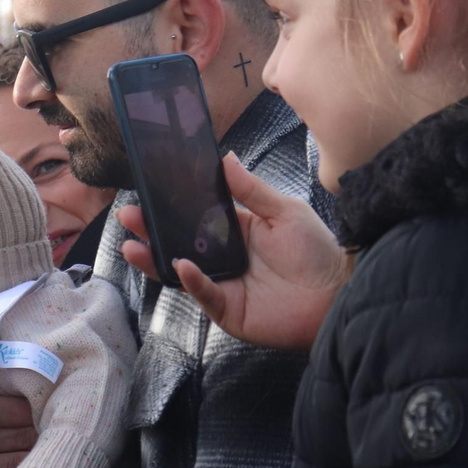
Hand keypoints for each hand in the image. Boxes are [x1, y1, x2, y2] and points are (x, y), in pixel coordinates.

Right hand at [119, 152, 346, 349]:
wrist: (338, 294)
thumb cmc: (317, 251)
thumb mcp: (284, 211)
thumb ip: (251, 189)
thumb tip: (225, 157)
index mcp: (236, 231)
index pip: (195, 216)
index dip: (172, 205)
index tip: (149, 189)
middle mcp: (224, 258)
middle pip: (179, 243)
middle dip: (152, 230)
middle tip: (128, 213)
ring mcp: (223, 285)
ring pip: (180, 272)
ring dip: (155, 259)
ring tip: (131, 245)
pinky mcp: (228, 310)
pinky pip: (204, 294)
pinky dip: (191, 281)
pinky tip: (181, 265)